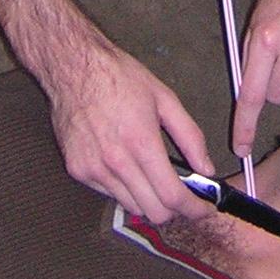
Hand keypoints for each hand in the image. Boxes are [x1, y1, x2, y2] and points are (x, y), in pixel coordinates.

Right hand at [45, 36, 214, 223]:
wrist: (74, 66)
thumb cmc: (117, 76)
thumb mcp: (164, 98)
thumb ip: (190, 136)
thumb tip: (206, 166)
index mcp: (141, 142)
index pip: (172, 196)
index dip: (193, 209)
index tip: (203, 208)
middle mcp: (116, 161)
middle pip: (153, 212)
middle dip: (174, 208)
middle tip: (182, 194)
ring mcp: (93, 169)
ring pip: (132, 207)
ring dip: (148, 199)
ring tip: (153, 176)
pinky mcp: (78, 170)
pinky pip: (109, 194)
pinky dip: (124, 188)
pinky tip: (126, 165)